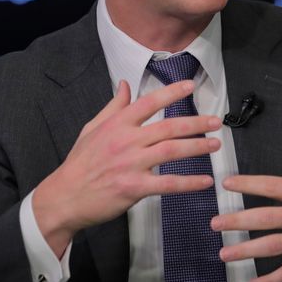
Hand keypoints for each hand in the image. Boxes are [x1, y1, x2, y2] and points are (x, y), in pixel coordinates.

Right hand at [33, 80, 221, 256]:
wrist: (65, 196)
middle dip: (196, 122)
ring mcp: (130, 164)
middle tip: (216, 121)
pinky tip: (205, 180)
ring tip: (215, 144)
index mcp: (118, 124)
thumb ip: (112, 106)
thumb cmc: (80, 163)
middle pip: (168, 126)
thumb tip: (124, 84)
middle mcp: (126, 140)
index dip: (172, 92)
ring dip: (197, 147)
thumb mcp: (92, 128)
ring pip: (171, 151)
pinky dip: (189, 182)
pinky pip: (167, 183)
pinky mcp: (134, 188)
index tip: (191, 86)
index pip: (149, 102)